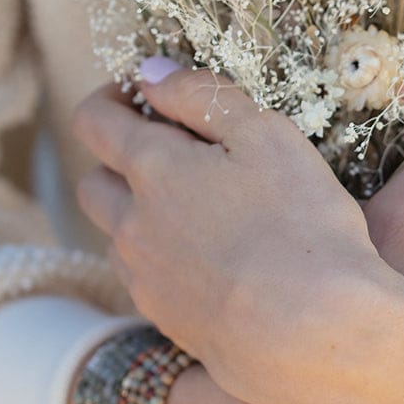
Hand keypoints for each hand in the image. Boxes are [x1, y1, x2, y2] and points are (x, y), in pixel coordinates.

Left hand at [73, 60, 403, 403]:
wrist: (310, 331)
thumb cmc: (299, 224)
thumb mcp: (266, 135)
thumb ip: (201, 96)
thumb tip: (148, 72)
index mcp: (152, 168)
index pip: (94, 121)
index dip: (108, 99)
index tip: (135, 94)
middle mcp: (133, 223)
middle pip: (93, 183)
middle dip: (117, 160)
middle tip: (166, 154)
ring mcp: (145, 277)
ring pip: (117, 235)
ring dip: (138, 213)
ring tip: (195, 211)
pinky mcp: (165, 319)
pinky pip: (143, 278)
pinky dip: (161, 258)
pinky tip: (209, 261)